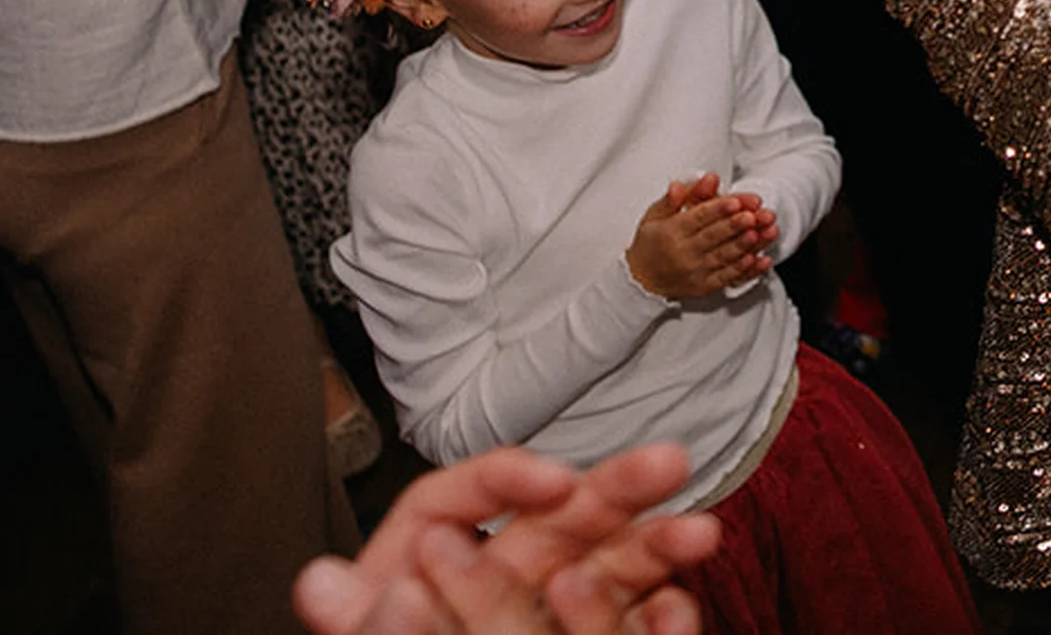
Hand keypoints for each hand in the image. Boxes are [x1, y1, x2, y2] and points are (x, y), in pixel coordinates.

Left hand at [291, 442, 718, 634]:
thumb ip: (358, 621)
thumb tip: (319, 583)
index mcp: (420, 566)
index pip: (456, 500)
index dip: (506, 480)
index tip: (552, 481)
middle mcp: (488, 582)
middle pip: (552, 521)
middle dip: (614, 489)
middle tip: (671, 463)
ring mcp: (541, 619)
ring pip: (604, 570)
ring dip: (655, 548)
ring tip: (701, 537)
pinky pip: (623, 630)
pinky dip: (656, 622)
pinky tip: (674, 611)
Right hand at [624, 175, 777, 301]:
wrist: (641, 281)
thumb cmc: (651, 244)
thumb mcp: (654, 217)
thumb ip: (672, 199)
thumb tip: (680, 185)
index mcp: (672, 231)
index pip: (698, 217)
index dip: (718, 209)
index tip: (735, 201)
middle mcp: (683, 252)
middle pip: (713, 236)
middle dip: (734, 225)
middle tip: (753, 215)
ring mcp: (695, 271)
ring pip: (723, 256)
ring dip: (743, 245)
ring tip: (759, 233)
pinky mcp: (704, 286)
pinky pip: (726, 277)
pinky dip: (743, 269)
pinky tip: (757, 259)